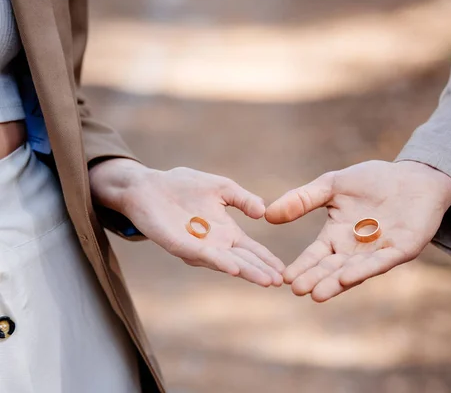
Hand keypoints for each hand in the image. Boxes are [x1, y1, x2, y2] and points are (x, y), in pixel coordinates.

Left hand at [89, 158, 284, 286]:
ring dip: (247, 271)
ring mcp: (197, 247)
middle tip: (280, 282)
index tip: (284, 270)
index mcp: (226, 231)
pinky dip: (220, 262)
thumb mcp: (222, 187)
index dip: (267, 259)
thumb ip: (243, 198)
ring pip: (226, 262)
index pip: (251, 249)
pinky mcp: (179, 245)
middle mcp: (214, 244)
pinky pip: (202, 256)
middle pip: (243, 260)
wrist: (148, 186)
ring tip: (265, 280)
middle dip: (261, 271)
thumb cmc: (183, 186)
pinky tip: (235, 268)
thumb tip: (263, 211)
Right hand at [265, 160, 450, 300]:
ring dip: (335, 282)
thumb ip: (303, 199)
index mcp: (338, 235)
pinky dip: (363, 270)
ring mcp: (378, 252)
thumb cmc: (374, 180)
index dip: (302, 266)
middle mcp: (355, 249)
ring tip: (317, 294)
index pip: (316, 255)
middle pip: (331, 268)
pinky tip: (347, 277)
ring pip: (353, 271)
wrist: (414, 175)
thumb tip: (268, 215)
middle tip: (297, 290)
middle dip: (315, 279)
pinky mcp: (401, 250)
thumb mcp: (332, 185)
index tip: (285, 277)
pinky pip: (380, 262)